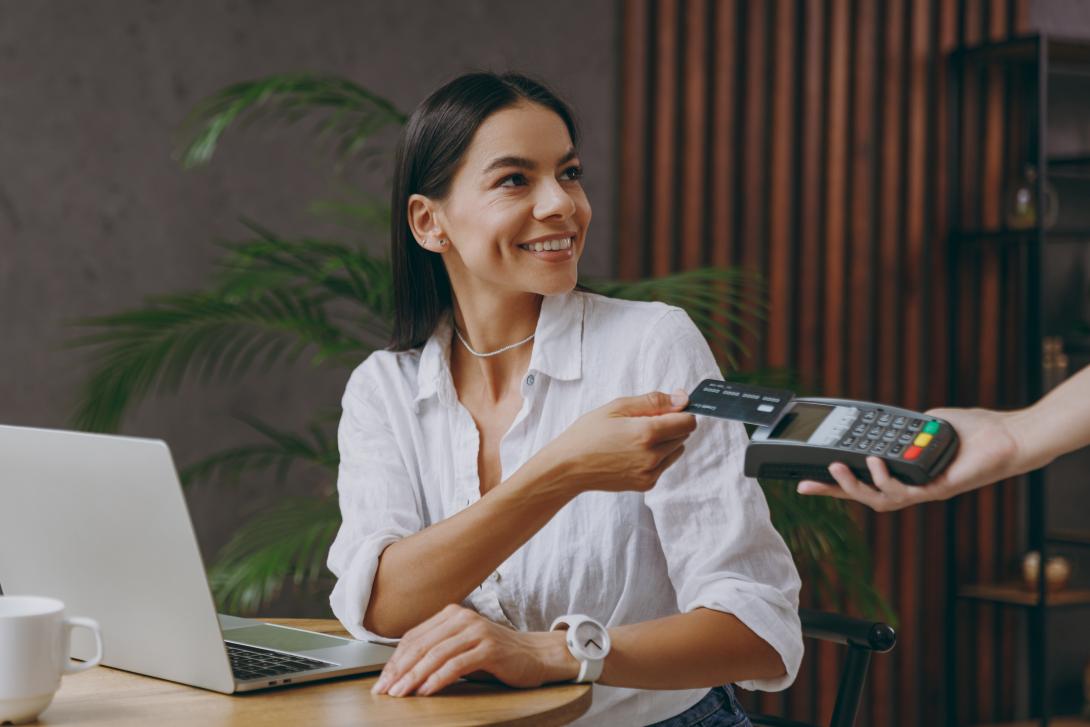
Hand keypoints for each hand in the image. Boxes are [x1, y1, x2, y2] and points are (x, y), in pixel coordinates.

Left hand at [370, 604, 577, 696]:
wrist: (535, 655)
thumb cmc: (496, 655)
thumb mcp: (462, 647)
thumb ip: (437, 651)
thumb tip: (402, 672)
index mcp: (451, 614)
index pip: (414, 637)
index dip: (395, 661)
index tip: (382, 681)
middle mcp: (462, 618)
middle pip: (421, 645)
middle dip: (399, 670)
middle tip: (384, 690)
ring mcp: (476, 631)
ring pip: (435, 654)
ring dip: (414, 677)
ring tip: (401, 693)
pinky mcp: (489, 648)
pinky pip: (456, 664)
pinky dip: (437, 679)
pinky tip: (426, 691)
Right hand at [535, 390, 696, 494]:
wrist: (568, 467)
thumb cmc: (588, 433)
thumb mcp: (617, 407)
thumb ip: (653, 401)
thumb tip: (682, 399)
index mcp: (647, 433)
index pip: (688, 422)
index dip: (681, 412)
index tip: (668, 409)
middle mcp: (652, 456)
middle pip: (683, 435)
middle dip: (671, 425)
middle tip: (642, 422)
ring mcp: (650, 473)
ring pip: (676, 451)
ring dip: (665, 442)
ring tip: (636, 438)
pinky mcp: (646, 484)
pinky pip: (664, 465)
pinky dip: (656, 457)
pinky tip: (632, 452)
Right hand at [796, 407, 1020, 511]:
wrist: (1006, 438)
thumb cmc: (973, 431)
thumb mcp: (926, 423)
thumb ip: (904, 429)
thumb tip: (885, 426)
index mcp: (906, 472)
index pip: (865, 479)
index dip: (836, 482)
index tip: (807, 479)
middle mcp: (913, 486)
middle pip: (865, 497)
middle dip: (834, 491)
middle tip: (808, 484)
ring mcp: (924, 490)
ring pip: (879, 500)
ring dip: (854, 487)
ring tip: (838, 467)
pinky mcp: (937, 489)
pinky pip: (904, 491)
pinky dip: (885, 478)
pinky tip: (875, 461)